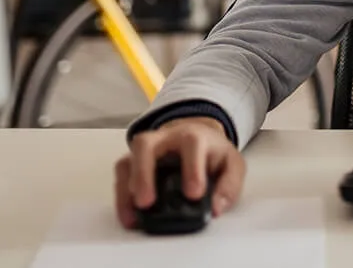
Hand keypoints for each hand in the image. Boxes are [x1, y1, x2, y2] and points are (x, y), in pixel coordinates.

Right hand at [114, 116, 245, 228]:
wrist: (196, 137)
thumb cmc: (212, 153)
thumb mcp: (231, 164)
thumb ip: (229, 185)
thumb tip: (217, 207)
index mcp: (194, 136)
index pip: (192, 145)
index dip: (192, 169)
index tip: (194, 194)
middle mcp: (165, 139)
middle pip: (146, 145)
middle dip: (143, 173)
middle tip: (146, 201)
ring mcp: (146, 150)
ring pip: (128, 160)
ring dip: (127, 188)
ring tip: (133, 215)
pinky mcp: (133, 161)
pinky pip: (121, 175)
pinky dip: (121, 197)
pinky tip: (128, 216)